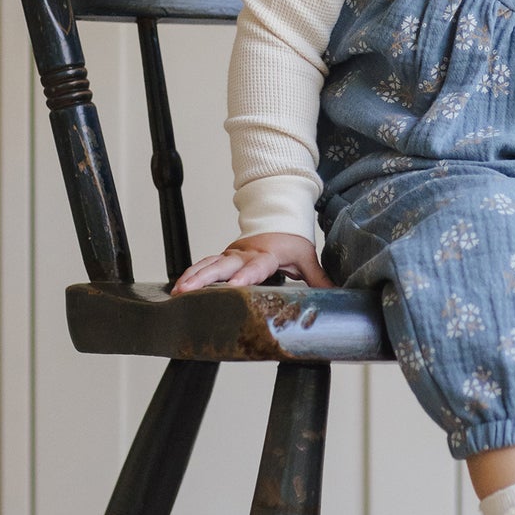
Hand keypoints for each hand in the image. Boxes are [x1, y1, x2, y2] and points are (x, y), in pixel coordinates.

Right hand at [170, 232, 334, 293]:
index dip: (245, 276)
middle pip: (223, 265)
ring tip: (178, 291)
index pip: (256, 266)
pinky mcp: (224, 257)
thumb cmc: (291, 241)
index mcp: (267, 254)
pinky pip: (205, 264)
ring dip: (193, 276)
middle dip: (205, 278)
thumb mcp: (307, 258)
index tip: (235, 287)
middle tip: (189, 290)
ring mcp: (232, 255)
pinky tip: (179, 287)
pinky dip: (191, 273)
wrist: (278, 218)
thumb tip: (337, 295)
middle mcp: (245, 253)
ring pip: (209, 264)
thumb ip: (318, 278)